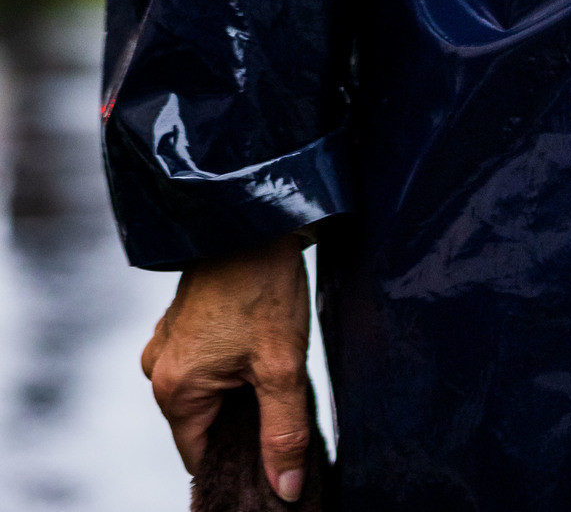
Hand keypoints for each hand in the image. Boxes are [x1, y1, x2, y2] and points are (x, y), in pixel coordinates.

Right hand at [141, 235, 311, 500]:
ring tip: (275, 370)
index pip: (201, 458)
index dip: (238, 464)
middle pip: (205, 424)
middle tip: (283, 406)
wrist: (256, 214)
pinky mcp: (183, 321)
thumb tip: (284, 489)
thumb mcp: (281, 365)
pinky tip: (262, 349)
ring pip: (208, 392)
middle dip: (243, 424)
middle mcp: (159, 368)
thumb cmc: (264, 283)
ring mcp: (167, 342)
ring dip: (241, 391)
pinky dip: (232, 366)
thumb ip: (283, 433)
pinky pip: (204, 363)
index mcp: (173, 389)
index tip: (273, 458)